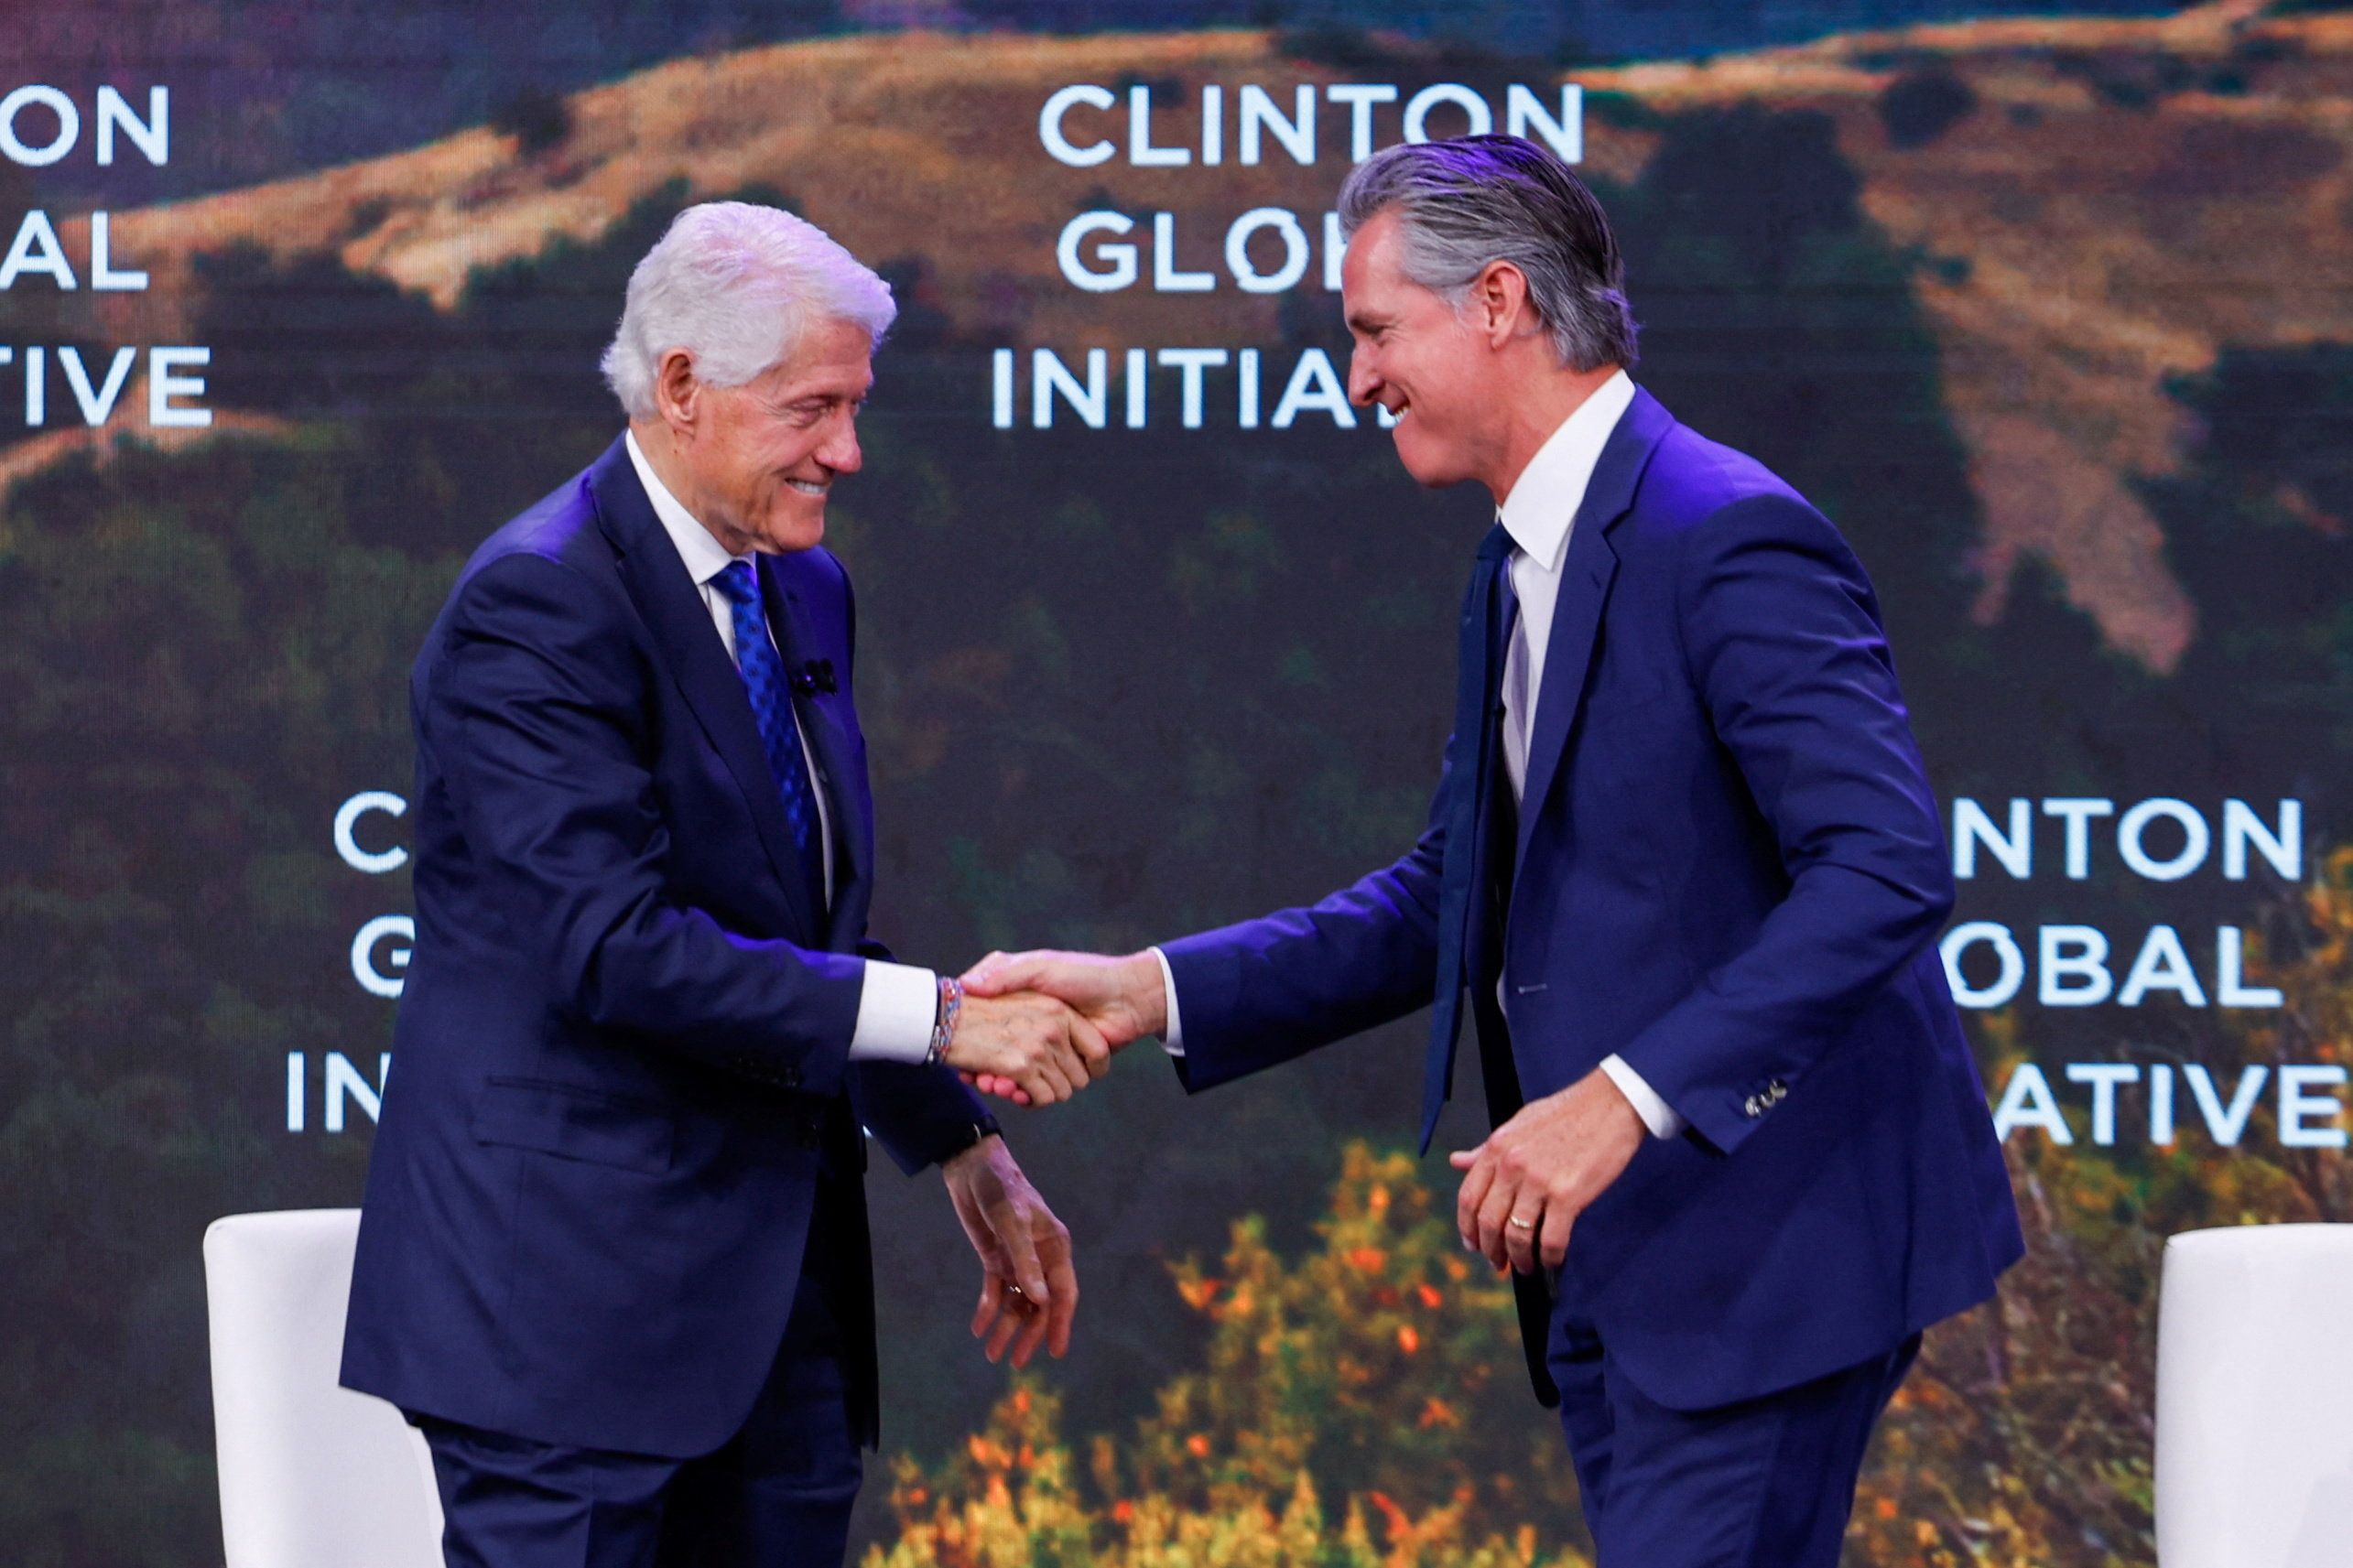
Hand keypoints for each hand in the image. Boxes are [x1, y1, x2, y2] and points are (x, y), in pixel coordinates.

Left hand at [942, 1134, 1076, 1366]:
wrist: (972, 1167)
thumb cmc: (1001, 1187)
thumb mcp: (1011, 1222)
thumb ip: (1025, 1261)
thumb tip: (1040, 1300)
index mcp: (1055, 1246)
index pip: (1063, 1292)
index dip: (1061, 1322)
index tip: (1056, 1351)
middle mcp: (1040, 1257)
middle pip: (1040, 1304)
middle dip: (1029, 1333)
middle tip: (1016, 1362)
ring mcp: (1017, 1259)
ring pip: (1017, 1302)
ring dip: (1006, 1327)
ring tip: (991, 1353)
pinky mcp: (995, 1258)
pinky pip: (995, 1290)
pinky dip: (988, 1309)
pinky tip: (978, 1327)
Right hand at [958, 950, 1166, 1104]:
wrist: (1127, 995)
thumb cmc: (1083, 975)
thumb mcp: (1039, 967)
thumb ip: (1006, 974)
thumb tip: (968, 984)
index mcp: (1036, 1014)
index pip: (999, 1039)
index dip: (985, 1050)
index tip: (968, 1058)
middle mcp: (1045, 1035)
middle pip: (1011, 1064)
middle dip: (997, 1073)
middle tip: (980, 1074)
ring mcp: (1057, 1054)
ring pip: (1024, 1082)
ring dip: (1010, 1087)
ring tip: (993, 1082)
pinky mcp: (1071, 1070)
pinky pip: (1041, 1093)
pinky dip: (1027, 1096)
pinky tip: (1009, 1089)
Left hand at [1450, 1068, 1647, 1274]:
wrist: (1611, 1103)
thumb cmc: (1566, 1112)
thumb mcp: (1518, 1124)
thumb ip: (1487, 1149)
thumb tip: (1456, 1162)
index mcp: (1496, 1148)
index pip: (1468, 1198)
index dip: (1467, 1228)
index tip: (1473, 1245)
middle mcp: (1512, 1165)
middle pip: (1489, 1222)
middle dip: (1491, 1250)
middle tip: (1498, 1264)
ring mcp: (1539, 1181)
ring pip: (1517, 1235)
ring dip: (1519, 1259)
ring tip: (1524, 1267)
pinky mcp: (1568, 1195)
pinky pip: (1551, 1240)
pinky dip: (1550, 1258)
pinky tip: (1552, 1261)